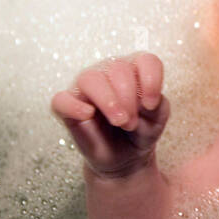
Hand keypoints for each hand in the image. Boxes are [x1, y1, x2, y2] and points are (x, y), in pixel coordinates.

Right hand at [51, 53, 170, 177]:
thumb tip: (141, 99)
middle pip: (118, 68)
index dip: (151, 80)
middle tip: (132, 123)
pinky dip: (74, 106)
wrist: (125, 157)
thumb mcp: (156, 119)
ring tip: (119, 121)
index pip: (145, 60)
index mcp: (135, 70)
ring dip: (108, 100)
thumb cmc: (141, 131)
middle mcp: (109, 72)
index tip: (152, 105)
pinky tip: (88, 115)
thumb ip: (156, 105)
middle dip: (129, 98)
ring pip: (90, 79)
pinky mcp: (67, 106)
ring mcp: (85, 88)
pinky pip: (61, 100)